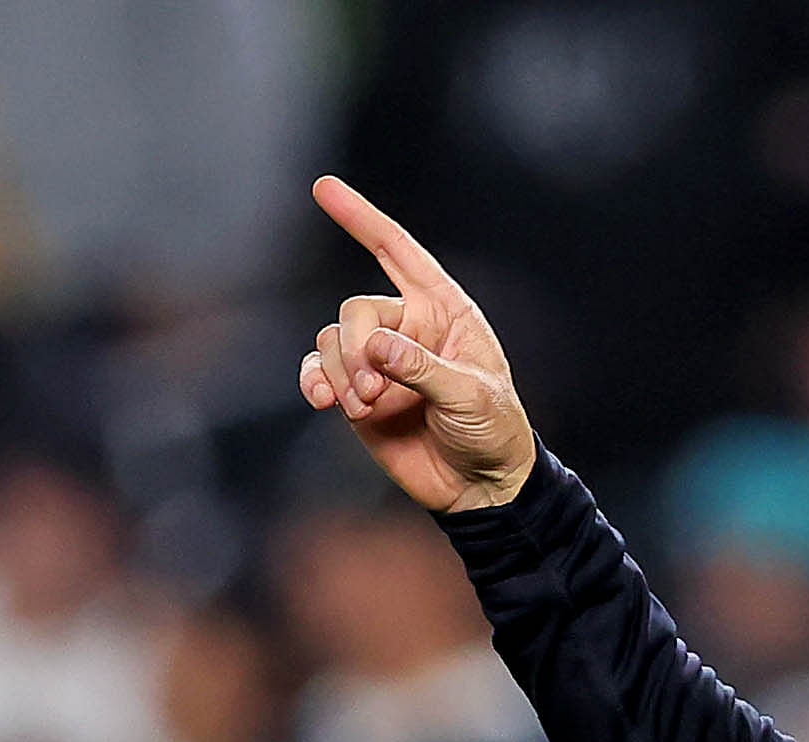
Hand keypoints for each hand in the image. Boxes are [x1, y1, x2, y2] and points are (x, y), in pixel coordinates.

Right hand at [299, 178, 537, 512]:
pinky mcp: (357, 394)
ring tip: (363, 409)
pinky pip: (320, 373)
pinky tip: (323, 401)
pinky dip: (315, 383)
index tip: (324, 187)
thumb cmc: (492, 431)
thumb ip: (422, 369)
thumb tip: (375, 347)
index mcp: (444, 310)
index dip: (362, 219)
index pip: (397, 251)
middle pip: (356, 310)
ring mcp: (378, 361)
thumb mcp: (470, 396)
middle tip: (371, 392)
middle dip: (355, 347)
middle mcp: (407, 326)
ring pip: (333, 342)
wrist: (481, 486)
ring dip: (340, 373)